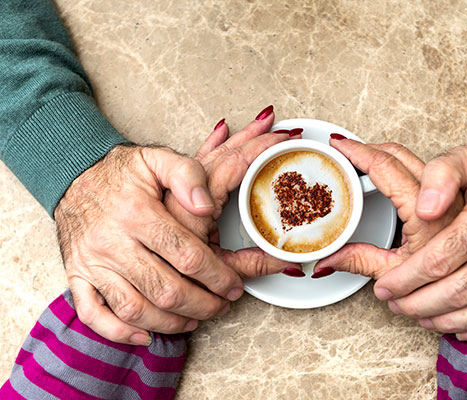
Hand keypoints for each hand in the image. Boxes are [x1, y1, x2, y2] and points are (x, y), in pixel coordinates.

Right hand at [54, 106, 298, 344]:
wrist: (73, 174)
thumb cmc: (123, 171)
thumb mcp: (158, 159)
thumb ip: (188, 175)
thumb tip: (206, 207)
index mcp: (136, 213)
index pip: (187, 255)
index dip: (217, 276)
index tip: (233, 286)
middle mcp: (112, 242)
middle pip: (166, 289)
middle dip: (202, 305)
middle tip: (221, 306)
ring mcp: (92, 263)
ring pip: (135, 309)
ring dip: (170, 323)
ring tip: (195, 320)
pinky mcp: (77, 275)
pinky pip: (93, 314)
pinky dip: (119, 332)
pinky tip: (146, 336)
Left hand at [164, 113, 302, 280]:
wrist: (131, 269)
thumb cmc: (166, 270)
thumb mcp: (215, 271)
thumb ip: (251, 264)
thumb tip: (288, 260)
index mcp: (195, 205)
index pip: (236, 165)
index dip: (262, 151)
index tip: (283, 141)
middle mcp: (185, 192)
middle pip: (226, 155)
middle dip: (255, 139)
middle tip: (279, 128)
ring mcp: (179, 190)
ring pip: (214, 155)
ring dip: (239, 139)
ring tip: (260, 124)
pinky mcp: (175, 192)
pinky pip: (198, 161)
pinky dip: (215, 146)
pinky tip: (221, 132)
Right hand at [314, 137, 462, 279]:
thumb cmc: (445, 282)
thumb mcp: (395, 274)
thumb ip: (359, 261)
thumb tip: (328, 259)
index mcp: (424, 213)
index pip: (385, 168)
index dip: (359, 153)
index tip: (340, 146)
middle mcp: (441, 198)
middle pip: (399, 155)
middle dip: (368, 148)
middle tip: (345, 150)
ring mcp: (449, 196)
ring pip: (413, 160)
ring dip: (384, 156)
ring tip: (361, 160)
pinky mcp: (454, 200)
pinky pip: (424, 171)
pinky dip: (400, 167)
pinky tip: (387, 175)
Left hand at [375, 143, 466, 341]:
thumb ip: (439, 176)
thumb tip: (424, 209)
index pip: (442, 257)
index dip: (408, 278)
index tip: (384, 286)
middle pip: (461, 289)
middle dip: (420, 303)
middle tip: (394, 304)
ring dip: (448, 320)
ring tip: (419, 317)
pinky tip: (461, 329)